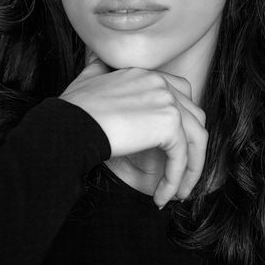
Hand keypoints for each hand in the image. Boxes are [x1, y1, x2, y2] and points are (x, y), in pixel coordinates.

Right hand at [60, 56, 207, 207]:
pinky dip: (175, 180)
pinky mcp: (168, 123)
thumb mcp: (85, 81)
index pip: (180, 95)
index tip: (173, 149)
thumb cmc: (70, 112)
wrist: (68, 125)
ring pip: (196, 139)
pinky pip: (181, 157)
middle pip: (194, 117)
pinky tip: (161, 196)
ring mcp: (167, 100)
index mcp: (145, 74)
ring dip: (191, 169)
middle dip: (193, 149)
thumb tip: (96, 67)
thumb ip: (97, 73)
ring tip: (177, 193)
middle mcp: (160, 82)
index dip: (183, 125)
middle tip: (181, 175)